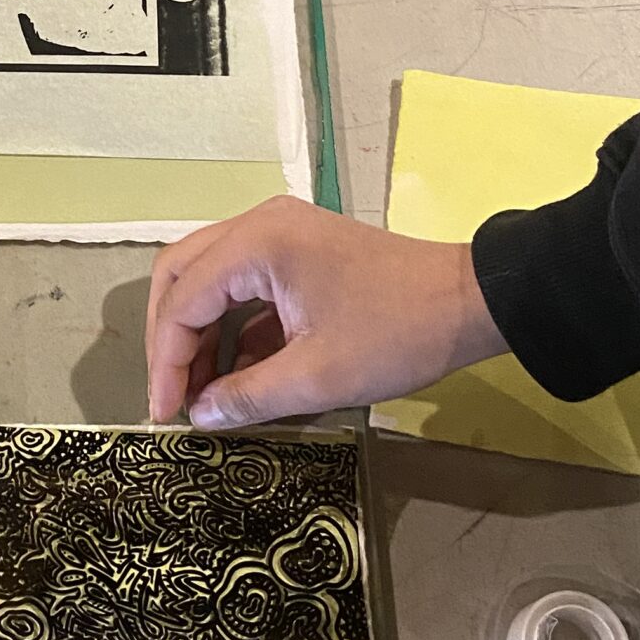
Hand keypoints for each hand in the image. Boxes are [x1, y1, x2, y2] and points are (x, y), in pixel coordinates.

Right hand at [145, 199, 505, 426]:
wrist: (473, 302)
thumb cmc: (397, 334)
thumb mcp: (318, 377)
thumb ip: (248, 397)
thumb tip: (199, 415)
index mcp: (257, 243)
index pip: (182, 301)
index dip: (166, 362)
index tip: (166, 414)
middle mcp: (258, 224)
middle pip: (181, 275)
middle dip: (170, 339)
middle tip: (171, 396)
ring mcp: (279, 233)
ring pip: (208, 278)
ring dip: (197, 333)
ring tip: (201, 392)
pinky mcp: (298, 250)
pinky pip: (243, 284)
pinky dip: (231, 326)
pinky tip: (237, 374)